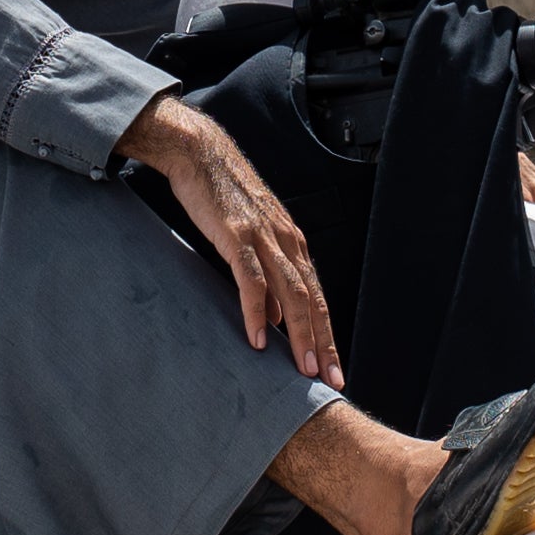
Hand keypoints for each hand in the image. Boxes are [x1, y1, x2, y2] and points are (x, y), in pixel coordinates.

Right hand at [119, 93, 337, 385]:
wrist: (201, 153)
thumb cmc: (224, 197)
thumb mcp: (253, 239)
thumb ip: (269, 277)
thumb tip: (279, 320)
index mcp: (293, 243)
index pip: (317, 298)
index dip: (327, 336)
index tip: (332, 370)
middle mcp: (287, 242)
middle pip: (312, 301)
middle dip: (322, 344)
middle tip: (328, 381)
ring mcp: (264, 238)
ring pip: (291, 295)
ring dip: (300, 335)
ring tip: (301, 370)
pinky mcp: (237, 236)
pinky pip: (252, 281)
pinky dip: (258, 312)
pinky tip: (259, 338)